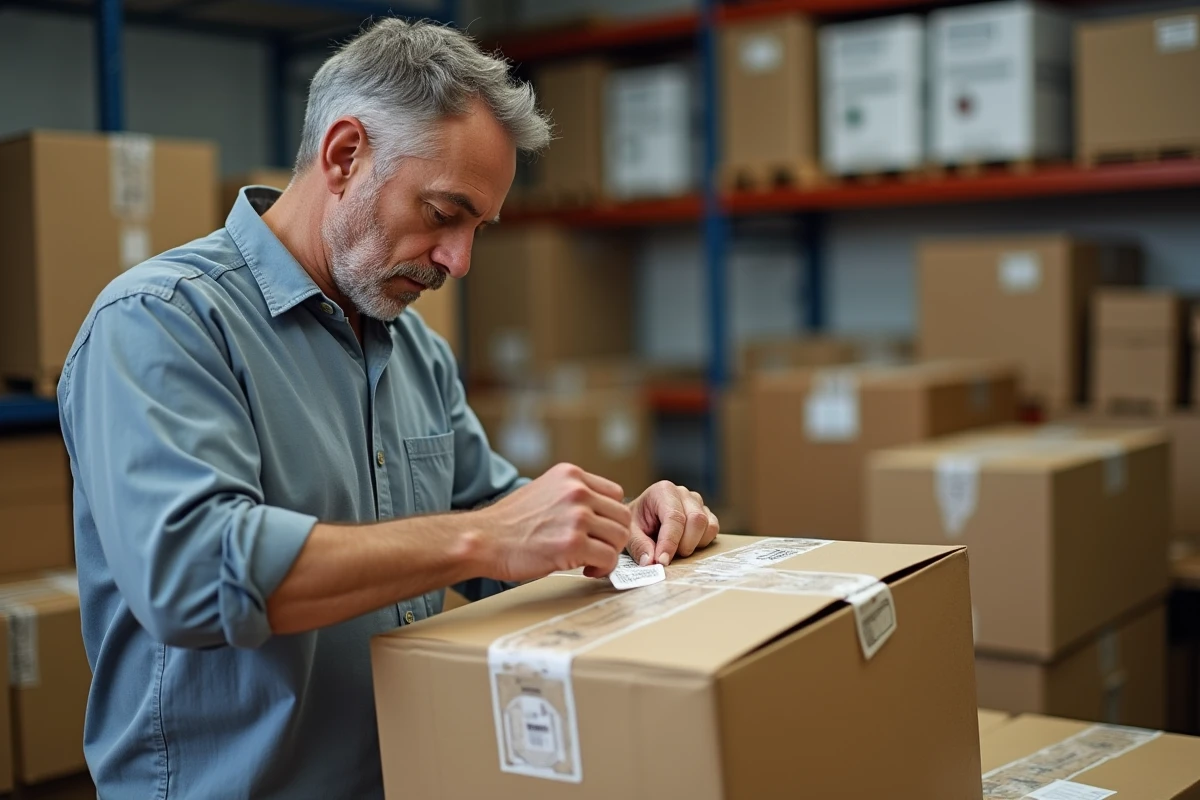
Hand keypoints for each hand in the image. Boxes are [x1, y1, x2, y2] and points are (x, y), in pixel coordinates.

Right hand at [478, 463, 631, 582]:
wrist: (484, 539)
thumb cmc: (509, 522)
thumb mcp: (543, 490)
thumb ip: (572, 495)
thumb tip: (598, 513)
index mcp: (571, 475)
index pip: (615, 493)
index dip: (609, 516)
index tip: (599, 531)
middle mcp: (577, 491)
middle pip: (622, 515)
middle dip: (613, 536)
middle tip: (598, 549)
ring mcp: (577, 516)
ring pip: (620, 536)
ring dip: (609, 552)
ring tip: (591, 560)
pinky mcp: (574, 543)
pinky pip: (608, 557)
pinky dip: (602, 568)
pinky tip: (586, 568)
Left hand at [626, 481, 718, 566]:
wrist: (642, 516)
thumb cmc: (637, 522)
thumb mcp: (630, 532)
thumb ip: (639, 546)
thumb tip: (650, 562)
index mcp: (663, 491)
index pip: (674, 517)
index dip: (670, 542)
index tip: (662, 561)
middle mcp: (683, 493)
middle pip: (696, 519)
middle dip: (684, 544)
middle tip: (668, 557)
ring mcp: (697, 502)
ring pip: (707, 525)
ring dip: (693, 544)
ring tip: (674, 549)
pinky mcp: (706, 513)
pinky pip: (713, 530)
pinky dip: (702, 542)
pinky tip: (685, 544)